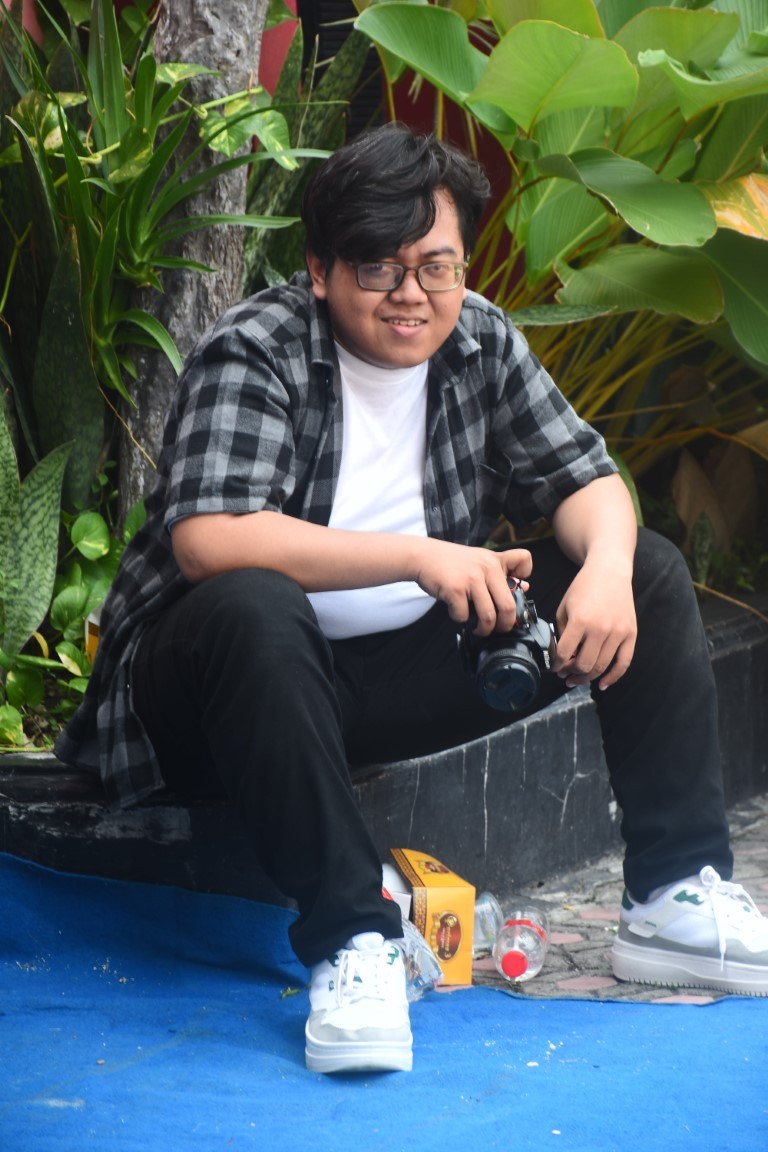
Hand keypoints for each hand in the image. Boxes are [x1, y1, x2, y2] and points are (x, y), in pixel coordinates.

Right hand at [413, 540, 532, 635]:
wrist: (422, 556)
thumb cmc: (450, 561)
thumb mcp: (479, 560)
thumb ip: (500, 572)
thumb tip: (524, 585)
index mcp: (495, 560)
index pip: (524, 561)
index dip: (524, 579)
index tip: (514, 593)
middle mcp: (487, 568)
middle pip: (508, 605)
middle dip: (505, 625)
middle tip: (499, 629)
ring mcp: (471, 579)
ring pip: (488, 616)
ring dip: (484, 629)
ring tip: (479, 629)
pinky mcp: (455, 590)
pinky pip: (464, 616)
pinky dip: (460, 619)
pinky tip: (456, 612)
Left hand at [552, 559, 636, 689]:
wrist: (609, 571)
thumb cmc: (583, 587)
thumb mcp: (564, 606)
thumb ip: (561, 632)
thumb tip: (561, 655)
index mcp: (580, 620)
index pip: (565, 653)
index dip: (557, 664)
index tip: (554, 667)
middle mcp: (600, 629)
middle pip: (584, 664)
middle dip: (571, 673)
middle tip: (564, 674)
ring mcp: (618, 632)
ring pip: (601, 667)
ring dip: (586, 677)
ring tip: (577, 679)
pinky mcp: (631, 634)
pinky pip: (623, 663)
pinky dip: (613, 677)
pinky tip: (602, 684)